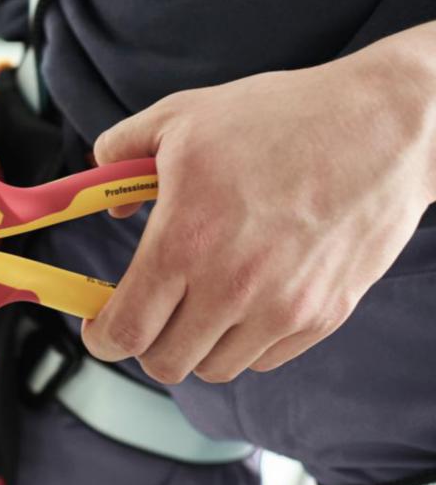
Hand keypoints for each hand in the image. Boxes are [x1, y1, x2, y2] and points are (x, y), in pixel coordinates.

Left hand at [81, 30, 435, 383]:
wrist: (385, 127)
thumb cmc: (280, 117)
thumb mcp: (180, 117)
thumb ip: (119, 152)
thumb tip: (106, 202)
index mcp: (185, 240)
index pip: (125, 330)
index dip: (101, 337)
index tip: (98, 327)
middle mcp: (232, 286)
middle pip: (163, 363)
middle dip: (143, 342)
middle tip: (147, 310)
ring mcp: (283, 308)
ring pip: (213, 368)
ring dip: (195, 343)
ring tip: (200, 297)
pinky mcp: (323, 317)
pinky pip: (263, 358)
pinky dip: (244, 340)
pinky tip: (246, 295)